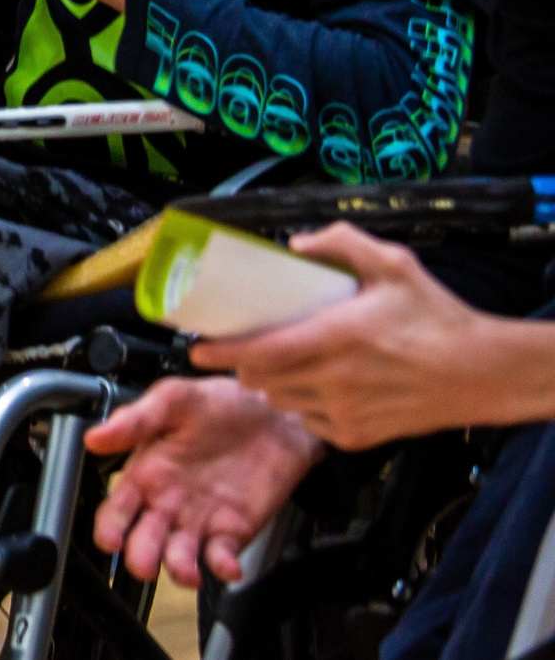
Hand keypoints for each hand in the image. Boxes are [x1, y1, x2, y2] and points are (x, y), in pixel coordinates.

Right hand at [86, 378, 323, 586]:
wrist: (275, 413)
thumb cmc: (221, 403)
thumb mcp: (173, 399)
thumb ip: (135, 420)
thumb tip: (94, 437)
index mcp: (145, 473)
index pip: (116, 511)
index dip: (109, 529)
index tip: (110, 540)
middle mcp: (167, 502)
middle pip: (143, 542)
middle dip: (140, 557)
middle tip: (144, 563)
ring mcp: (199, 520)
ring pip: (180, 558)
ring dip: (179, 570)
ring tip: (186, 571)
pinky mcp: (233, 531)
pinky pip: (222, 558)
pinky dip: (223, 568)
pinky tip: (226, 566)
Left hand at [191, 224, 540, 446]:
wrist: (482, 372)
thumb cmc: (437, 319)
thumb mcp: (394, 265)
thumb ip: (343, 243)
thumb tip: (297, 244)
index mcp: (337, 339)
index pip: (261, 351)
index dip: (221, 352)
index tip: (196, 348)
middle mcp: (335, 381)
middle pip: (262, 379)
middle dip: (243, 364)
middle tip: (240, 346)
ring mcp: (345, 413)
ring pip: (282, 401)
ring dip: (270, 384)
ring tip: (278, 363)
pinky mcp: (357, 436)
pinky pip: (309, 422)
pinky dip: (301, 405)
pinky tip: (313, 387)